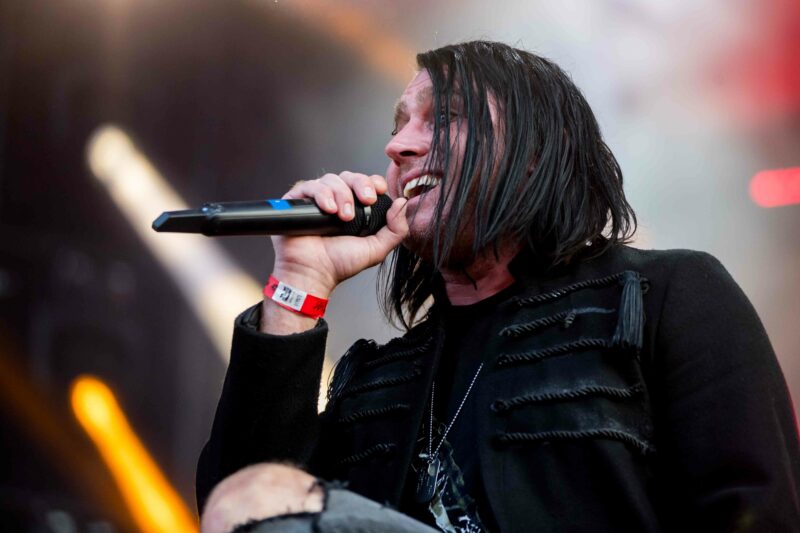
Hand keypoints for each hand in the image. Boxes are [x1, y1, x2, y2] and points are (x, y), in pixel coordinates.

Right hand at [261, 172, 407, 333]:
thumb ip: (396, 229)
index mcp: (355, 207)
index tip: (379, 191)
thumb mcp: (376, 248)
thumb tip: (403, 203)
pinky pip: (309, 186)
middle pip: (350, 176)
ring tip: (343, 216)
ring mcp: (316, 200)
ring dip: (341, 194)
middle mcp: (335, 200)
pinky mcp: (297, 201)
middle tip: (366, 200)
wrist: (314, 274)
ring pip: (331, 179)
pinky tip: (328, 209)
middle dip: (361, 184)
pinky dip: (321, 194)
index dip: (373, 182)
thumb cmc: (340, 263)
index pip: (365, 183)